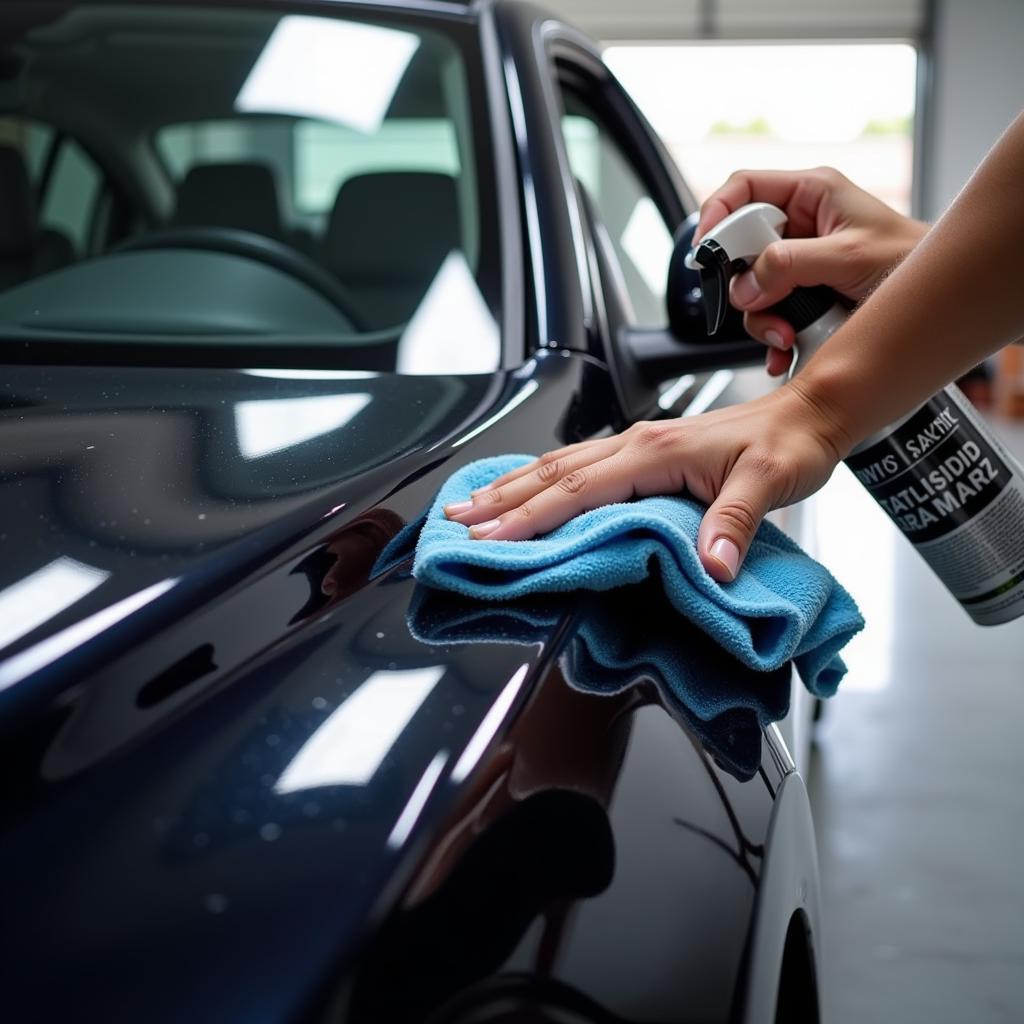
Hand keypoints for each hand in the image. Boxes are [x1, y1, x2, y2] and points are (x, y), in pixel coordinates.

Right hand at [443, 383, 850, 581]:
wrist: (807, 414)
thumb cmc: (788, 445)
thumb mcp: (770, 481)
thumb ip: (734, 521)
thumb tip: (711, 565)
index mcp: (655, 451)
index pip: (578, 488)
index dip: (532, 517)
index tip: (494, 540)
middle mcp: (637, 442)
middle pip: (552, 472)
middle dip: (501, 500)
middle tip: (457, 522)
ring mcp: (637, 442)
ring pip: (558, 463)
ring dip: (513, 486)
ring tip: (473, 505)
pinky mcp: (643, 450)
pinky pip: (578, 462)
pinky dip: (541, 478)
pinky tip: (526, 487)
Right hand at [698, 168, 928, 374]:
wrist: (939, 300)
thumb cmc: (908, 261)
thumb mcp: (848, 256)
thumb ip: (791, 265)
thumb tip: (745, 284)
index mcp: (811, 194)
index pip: (743, 190)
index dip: (716, 215)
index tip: (704, 250)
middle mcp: (800, 225)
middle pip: (741, 248)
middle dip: (743, 284)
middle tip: (754, 303)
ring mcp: (799, 262)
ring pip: (751, 289)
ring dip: (761, 319)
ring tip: (786, 336)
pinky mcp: (801, 295)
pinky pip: (768, 314)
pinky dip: (772, 337)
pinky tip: (786, 349)